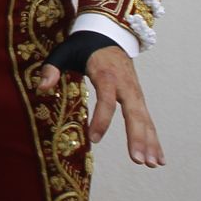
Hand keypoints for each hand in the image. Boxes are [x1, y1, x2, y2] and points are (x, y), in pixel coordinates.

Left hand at [37, 45, 164, 166]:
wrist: (110, 34)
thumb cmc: (84, 47)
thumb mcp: (64, 52)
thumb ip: (52, 68)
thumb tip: (41, 88)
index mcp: (106, 75)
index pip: (106, 100)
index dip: (101, 119)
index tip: (93, 139)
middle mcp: (125, 86)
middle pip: (134, 114)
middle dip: (137, 137)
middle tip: (138, 160)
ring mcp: (135, 93)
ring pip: (145, 120)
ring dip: (150, 143)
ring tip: (152, 165)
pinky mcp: (139, 99)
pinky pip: (148, 121)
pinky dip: (154, 139)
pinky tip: (158, 159)